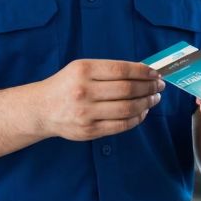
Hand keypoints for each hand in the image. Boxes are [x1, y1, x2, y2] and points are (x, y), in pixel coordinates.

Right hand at [36, 59, 163, 140]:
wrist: (42, 109)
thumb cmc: (66, 85)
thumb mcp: (82, 68)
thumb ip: (109, 70)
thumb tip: (144, 71)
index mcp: (83, 70)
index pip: (121, 70)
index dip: (143, 72)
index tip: (155, 73)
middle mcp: (84, 91)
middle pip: (127, 90)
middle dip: (149, 87)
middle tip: (159, 86)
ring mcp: (86, 113)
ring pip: (127, 109)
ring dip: (146, 103)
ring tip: (154, 98)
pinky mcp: (89, 131)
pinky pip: (121, 126)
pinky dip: (137, 118)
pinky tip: (142, 112)